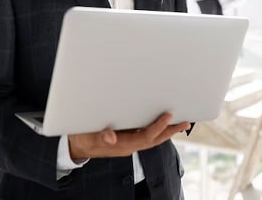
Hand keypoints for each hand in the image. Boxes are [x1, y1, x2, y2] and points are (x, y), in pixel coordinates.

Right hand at [67, 112, 190, 159]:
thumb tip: (110, 136)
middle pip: (154, 140)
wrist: (76, 146)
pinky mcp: (126, 139)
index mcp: (122, 145)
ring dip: (166, 131)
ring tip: (179, 122)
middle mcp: (129, 146)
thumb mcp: (89, 135)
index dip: (158, 127)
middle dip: (170, 131)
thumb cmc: (83, 138)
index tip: (168, 116)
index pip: (146, 137)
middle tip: (185, 122)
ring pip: (152, 138)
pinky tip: (161, 122)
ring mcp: (128, 143)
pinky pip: (145, 135)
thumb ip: (100, 136)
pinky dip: (156, 129)